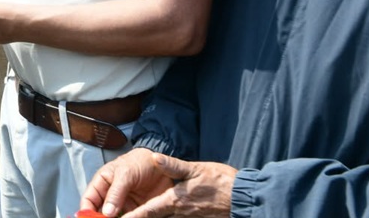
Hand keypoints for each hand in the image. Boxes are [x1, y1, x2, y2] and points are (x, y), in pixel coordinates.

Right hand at [82, 148, 174, 216]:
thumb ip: (115, 192)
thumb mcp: (126, 173)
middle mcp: (111, 195)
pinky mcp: (137, 211)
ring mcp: (124, 204)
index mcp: (103, 182)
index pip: (89, 199)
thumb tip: (106, 213)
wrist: (164, 164)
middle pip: (100, 212)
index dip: (86, 210)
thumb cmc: (141, 161)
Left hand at [119, 155, 235, 217]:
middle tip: (124, 217)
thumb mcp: (196, 169)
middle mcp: (180, 213)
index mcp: (176, 200)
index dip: (134, 216)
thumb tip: (154, 158)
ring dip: (153, 217)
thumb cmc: (221, 182)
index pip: (148, 210)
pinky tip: (165, 212)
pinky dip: (168, 216)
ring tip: (138, 215)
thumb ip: (173, 166)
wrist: (244, 198)